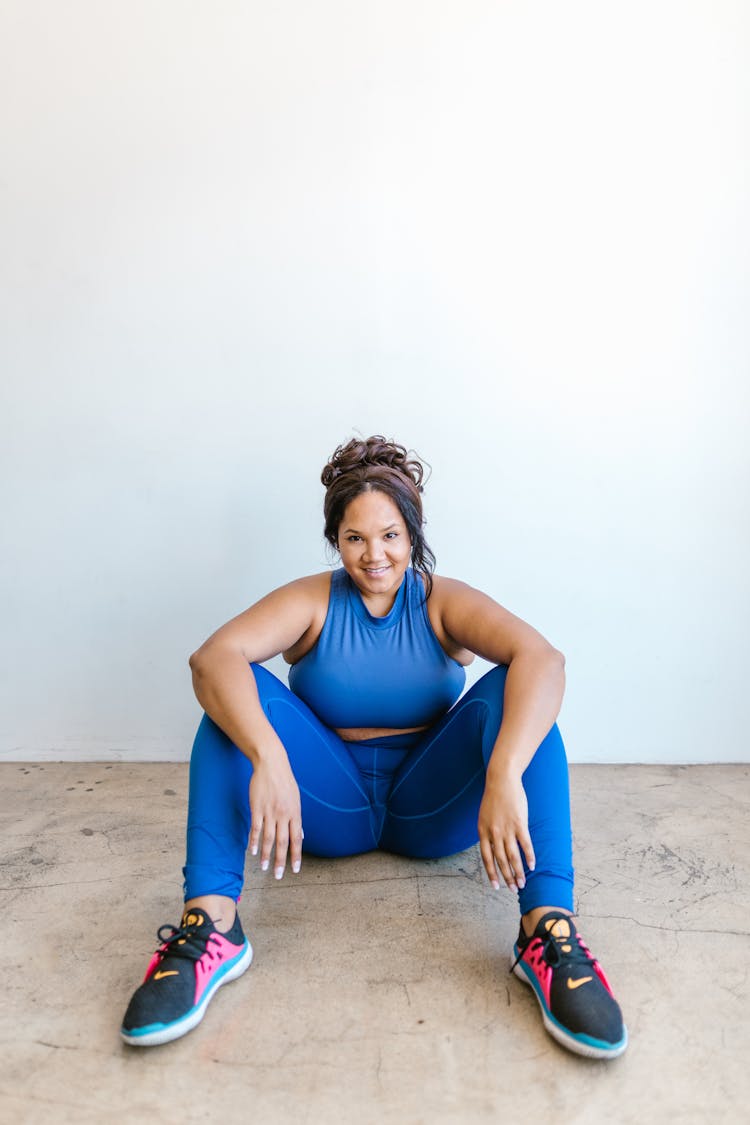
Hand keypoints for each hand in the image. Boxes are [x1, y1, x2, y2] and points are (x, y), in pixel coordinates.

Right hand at [248, 754, 302, 879]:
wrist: (271, 764)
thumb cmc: (285, 782)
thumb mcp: (296, 799)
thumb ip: (297, 819)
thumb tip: (301, 836)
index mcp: (295, 813)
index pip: (297, 839)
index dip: (296, 855)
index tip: (295, 869)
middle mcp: (283, 815)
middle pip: (283, 842)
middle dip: (281, 861)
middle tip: (279, 876)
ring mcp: (270, 812)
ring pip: (268, 838)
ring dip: (266, 855)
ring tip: (264, 868)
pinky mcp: (257, 808)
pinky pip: (255, 828)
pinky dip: (253, 841)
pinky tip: (252, 851)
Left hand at [477, 768, 535, 891]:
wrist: (501, 780)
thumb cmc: (494, 798)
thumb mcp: (484, 817)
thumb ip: (488, 833)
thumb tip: (493, 847)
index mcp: (483, 832)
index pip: (486, 858)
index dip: (491, 873)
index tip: (495, 886)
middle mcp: (494, 833)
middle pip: (501, 861)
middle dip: (507, 877)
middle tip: (514, 889)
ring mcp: (507, 829)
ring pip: (513, 856)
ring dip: (518, 872)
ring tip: (523, 883)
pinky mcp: (519, 823)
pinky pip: (525, 844)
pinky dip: (529, 857)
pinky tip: (532, 866)